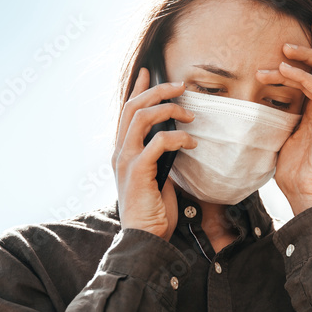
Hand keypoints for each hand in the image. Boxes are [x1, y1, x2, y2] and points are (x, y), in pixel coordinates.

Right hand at [112, 67, 197, 240]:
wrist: (144, 238)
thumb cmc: (154, 211)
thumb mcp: (158, 176)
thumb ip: (160, 157)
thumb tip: (177, 139)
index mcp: (122, 151)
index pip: (126, 112)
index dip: (137, 89)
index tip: (148, 72)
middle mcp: (119, 151)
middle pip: (133, 107)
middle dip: (158, 91)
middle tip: (181, 86)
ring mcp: (125, 160)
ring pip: (142, 118)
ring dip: (169, 110)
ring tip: (191, 115)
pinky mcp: (137, 171)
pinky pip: (158, 142)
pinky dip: (178, 138)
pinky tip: (192, 144)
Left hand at [257, 20, 311, 215]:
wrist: (310, 196)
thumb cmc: (295, 174)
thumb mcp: (281, 138)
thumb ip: (278, 119)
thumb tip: (258, 107)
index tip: (305, 28)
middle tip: (287, 36)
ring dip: (302, 57)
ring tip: (282, 50)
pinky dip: (301, 77)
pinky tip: (283, 70)